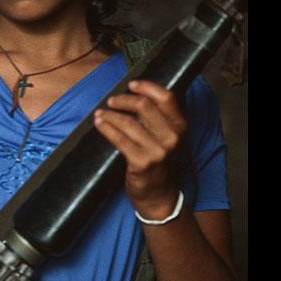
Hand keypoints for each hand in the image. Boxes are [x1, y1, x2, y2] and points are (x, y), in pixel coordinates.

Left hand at [93, 80, 186, 219]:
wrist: (159, 195)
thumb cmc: (160, 163)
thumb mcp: (168, 138)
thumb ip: (159, 119)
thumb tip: (136, 96)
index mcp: (180, 127)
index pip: (166, 97)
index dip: (147, 87)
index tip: (131, 85)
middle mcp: (172, 137)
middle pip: (144, 106)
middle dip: (123, 100)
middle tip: (112, 101)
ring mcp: (157, 151)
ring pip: (128, 122)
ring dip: (110, 115)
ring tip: (101, 114)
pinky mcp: (142, 162)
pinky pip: (119, 139)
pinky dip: (106, 128)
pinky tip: (100, 124)